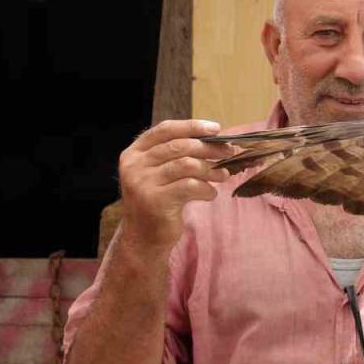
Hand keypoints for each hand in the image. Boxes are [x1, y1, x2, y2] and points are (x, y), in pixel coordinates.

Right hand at [118, 120, 235, 252]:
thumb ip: (178, 155)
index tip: (216, 128)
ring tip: (223, 176)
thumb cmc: (159, 200)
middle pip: (180, 146)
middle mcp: (134, 165)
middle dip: (209, 148)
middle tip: (229, 153)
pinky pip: (191, 186)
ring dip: (211, 169)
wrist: (143, 237)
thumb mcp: (161, 173)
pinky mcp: (155, 201)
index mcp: (135, 153)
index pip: (164, 130)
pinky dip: (206, 189)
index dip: (192, 126)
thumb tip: (216, 139)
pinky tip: (210, 194)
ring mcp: (142, 183)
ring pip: (187, 165)